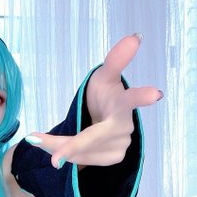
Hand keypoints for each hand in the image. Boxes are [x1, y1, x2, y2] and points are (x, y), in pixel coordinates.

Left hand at [25, 34, 162, 167]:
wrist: (102, 119)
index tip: (156, 94)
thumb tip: (135, 36)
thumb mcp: (104, 76)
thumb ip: (115, 60)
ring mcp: (122, 144)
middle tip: (46, 152)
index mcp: (123, 102)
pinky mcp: (115, 158)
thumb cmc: (104, 94)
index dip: (142, 96)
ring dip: (58, 146)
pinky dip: (67, 154)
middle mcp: (125, 125)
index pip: (132, 97)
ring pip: (82, 150)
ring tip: (41, 139)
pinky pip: (84, 160)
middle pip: (93, 137)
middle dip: (72, 146)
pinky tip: (62, 150)